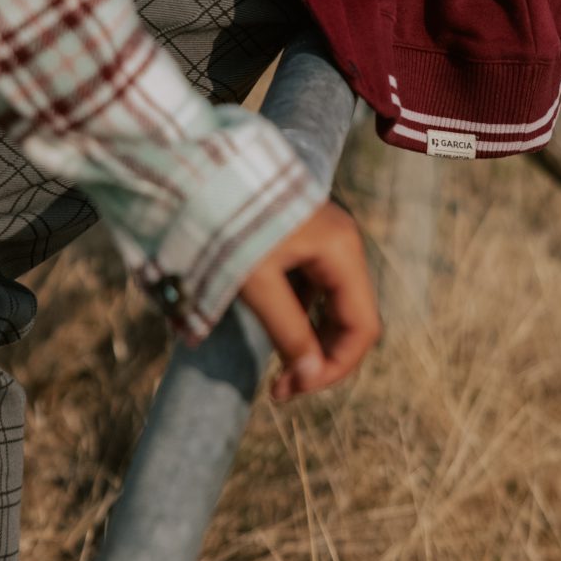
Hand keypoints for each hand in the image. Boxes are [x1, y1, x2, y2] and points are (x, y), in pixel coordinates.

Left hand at [235, 200, 381, 403]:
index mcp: (341, 251)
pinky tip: (270, 328)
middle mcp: (342, 245)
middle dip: (321, 358)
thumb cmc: (228, 222)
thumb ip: (288, 332)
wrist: (199, 170)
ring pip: (330, 305)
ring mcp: (323, 241)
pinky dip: (296, 315)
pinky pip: (311, 287)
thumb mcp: (257, 283)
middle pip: (350, 318)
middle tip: (281, 388)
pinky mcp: (302, 240)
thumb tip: (309, 378)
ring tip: (276, 367)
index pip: (362, 327)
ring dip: (308, 340)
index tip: (296, 390)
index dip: (336, 367)